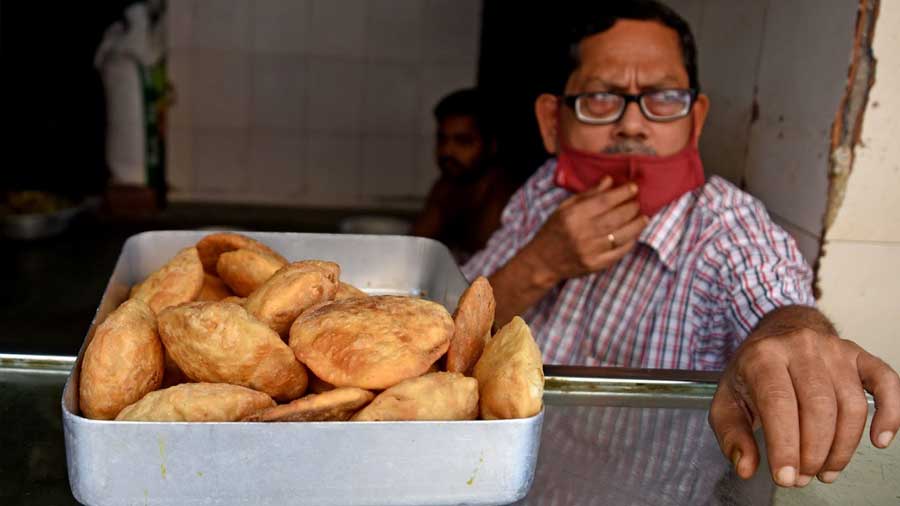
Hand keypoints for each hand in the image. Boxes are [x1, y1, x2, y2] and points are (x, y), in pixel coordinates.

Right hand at [522, 177, 648, 285]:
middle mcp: (582, 233)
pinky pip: (619, 252)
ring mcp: (590, 251)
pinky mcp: (596, 265)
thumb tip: (609, 180)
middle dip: (632, 207)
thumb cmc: (554, 230)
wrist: (543, 261)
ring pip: (622, 235)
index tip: (633, 187)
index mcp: (573, 215)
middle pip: (616, 217)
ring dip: (637, 225)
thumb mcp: (564, 208)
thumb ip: (588, 194)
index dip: (622, 193)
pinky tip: (634, 234)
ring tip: (644, 217)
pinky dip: (630, 241)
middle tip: (638, 202)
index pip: (604, 201)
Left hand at [709, 308, 899, 486]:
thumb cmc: (752, 372)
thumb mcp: (727, 400)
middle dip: (813, 452)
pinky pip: (886, 383)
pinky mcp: (860, 356)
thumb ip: (731, 435)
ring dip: (842, 447)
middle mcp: (801, 347)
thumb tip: (745, 466)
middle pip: (818, 407)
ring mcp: (834, 350)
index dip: (785, 445)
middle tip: (803, 476)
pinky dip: (890, 413)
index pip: (779, 403)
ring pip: (851, 404)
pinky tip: (879, 440)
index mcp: (763, 356)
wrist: (777, 334)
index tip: (785, 476)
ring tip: (825, 470)